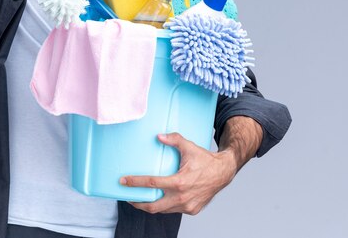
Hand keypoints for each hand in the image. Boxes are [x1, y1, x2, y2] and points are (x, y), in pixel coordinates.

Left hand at [119, 133, 237, 214]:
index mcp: (179, 182)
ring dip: (150, 205)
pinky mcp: (192, 210)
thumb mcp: (189, 146)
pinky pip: (173, 210)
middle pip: (152, 206)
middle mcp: (182, 197)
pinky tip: (158, 199)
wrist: (224, 173)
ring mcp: (187, 206)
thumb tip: (158, 136)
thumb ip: (174, 139)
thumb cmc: (205, 160)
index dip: (135, 183)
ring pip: (162, 210)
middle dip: (137, 203)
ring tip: (139, 198)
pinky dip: (164, 206)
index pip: (151, 184)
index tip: (123, 181)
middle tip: (127, 196)